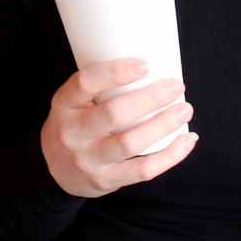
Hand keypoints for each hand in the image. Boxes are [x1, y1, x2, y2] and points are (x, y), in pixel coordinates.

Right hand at [40, 58, 196, 196]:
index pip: (84, 83)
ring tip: (185, 110)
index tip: (144, 64)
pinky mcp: (105, 180)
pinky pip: (141, 170)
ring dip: (162, 126)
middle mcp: (72, 132)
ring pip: (129, 143)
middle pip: (113, 114)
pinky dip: (169, 156)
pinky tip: (186, 141)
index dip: (114, 73)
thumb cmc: (75, 124)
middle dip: (150, 98)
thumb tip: (152, 60)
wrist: (54, 168)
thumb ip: (100, 85)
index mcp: (64, 104)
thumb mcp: (73, 100)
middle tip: (176, 86)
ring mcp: (88, 159)